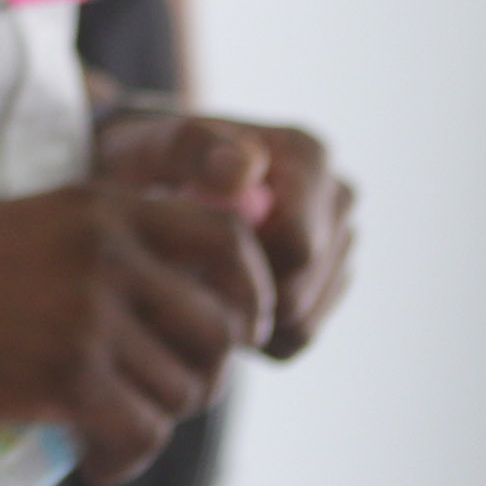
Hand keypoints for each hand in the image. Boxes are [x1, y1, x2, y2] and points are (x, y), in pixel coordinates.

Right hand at [0, 183, 271, 484]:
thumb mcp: (38, 223)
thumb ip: (104, 244)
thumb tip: (177, 304)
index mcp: (108, 209)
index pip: (231, 245)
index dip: (253, 297)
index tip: (240, 333)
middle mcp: (110, 255)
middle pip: (220, 333)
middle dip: (203, 376)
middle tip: (158, 397)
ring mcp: (89, 315)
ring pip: (184, 391)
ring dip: (159, 422)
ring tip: (115, 432)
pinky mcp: (65, 375)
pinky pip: (141, 435)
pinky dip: (126, 463)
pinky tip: (97, 465)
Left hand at [99, 108, 357, 361]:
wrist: (151, 180)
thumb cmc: (147, 159)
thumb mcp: (152, 146)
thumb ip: (193, 146)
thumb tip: (243, 171)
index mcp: (307, 156)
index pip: (298, 247)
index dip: (239, 265)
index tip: (187, 251)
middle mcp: (336, 199)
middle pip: (303, 291)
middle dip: (237, 294)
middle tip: (181, 271)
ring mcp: (338, 246)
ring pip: (302, 322)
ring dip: (241, 315)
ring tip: (193, 277)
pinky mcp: (327, 287)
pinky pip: (296, 339)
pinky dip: (251, 331)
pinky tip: (213, 295)